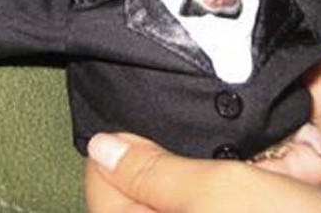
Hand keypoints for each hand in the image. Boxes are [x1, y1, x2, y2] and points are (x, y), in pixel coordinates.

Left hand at [85, 133, 320, 212]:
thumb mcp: (219, 193)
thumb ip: (154, 173)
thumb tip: (101, 148)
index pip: (104, 192)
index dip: (111, 154)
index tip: (128, 119)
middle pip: (133, 196)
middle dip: (142, 156)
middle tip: (159, 118)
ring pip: (167, 195)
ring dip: (171, 164)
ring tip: (187, 130)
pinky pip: (195, 201)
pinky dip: (197, 179)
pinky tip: (216, 158)